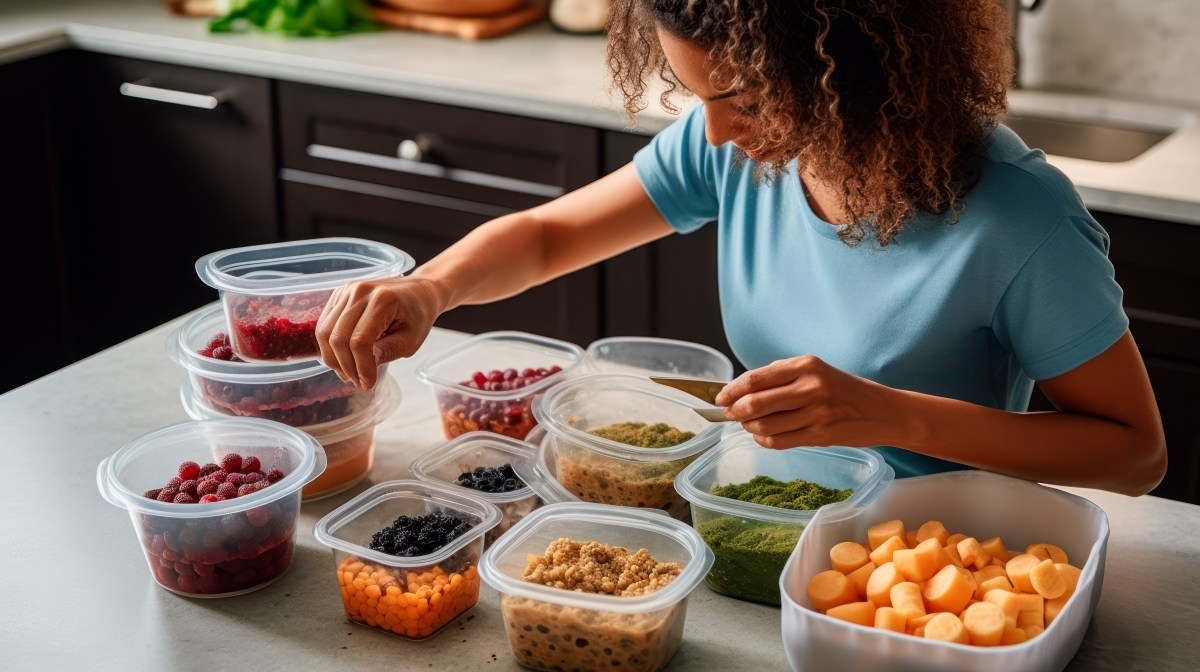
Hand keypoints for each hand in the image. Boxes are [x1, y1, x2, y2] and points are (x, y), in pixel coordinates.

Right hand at [316, 275, 445, 389]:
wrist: (419, 291)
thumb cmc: (418, 315)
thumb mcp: (410, 340)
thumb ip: (386, 353)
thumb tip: (362, 370)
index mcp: (382, 300)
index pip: (359, 341)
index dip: (361, 368)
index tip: (368, 384)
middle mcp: (360, 292)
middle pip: (338, 338)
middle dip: (346, 367)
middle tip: (359, 382)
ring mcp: (346, 291)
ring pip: (325, 333)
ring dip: (334, 359)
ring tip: (350, 374)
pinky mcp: (339, 295)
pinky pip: (324, 325)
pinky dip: (330, 346)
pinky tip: (344, 359)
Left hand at [714, 355, 905, 448]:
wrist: (884, 411)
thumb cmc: (845, 390)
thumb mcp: (816, 372)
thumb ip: (781, 378)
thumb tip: (740, 391)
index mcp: (806, 365)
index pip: (755, 378)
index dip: (731, 390)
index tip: (719, 398)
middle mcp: (810, 386)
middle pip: (755, 403)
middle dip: (735, 411)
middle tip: (730, 414)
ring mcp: (816, 413)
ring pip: (764, 426)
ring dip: (749, 428)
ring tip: (750, 425)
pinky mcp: (821, 435)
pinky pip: (780, 441)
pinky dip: (764, 440)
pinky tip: (765, 436)